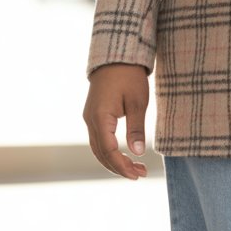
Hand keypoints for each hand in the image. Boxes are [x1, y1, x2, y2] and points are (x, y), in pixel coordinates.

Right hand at [83, 63, 149, 179]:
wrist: (116, 55)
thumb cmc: (129, 76)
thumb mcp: (137, 101)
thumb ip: (136, 128)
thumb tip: (138, 152)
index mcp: (100, 118)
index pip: (109, 151)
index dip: (122, 166)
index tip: (138, 175)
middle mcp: (90, 121)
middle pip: (101, 154)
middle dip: (119, 167)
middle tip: (140, 174)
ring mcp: (89, 118)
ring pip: (98, 148)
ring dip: (114, 160)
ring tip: (135, 167)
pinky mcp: (93, 115)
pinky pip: (98, 140)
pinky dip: (109, 151)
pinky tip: (123, 154)